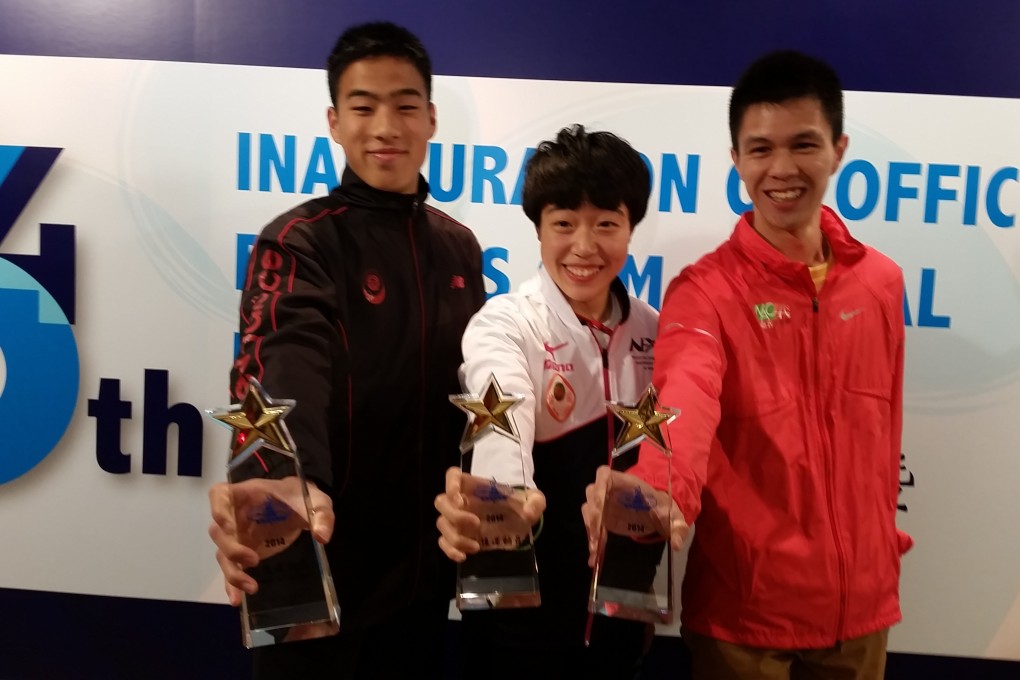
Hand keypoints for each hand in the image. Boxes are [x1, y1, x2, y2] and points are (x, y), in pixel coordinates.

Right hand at [208, 476, 333, 605]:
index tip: (228, 526)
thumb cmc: (301, 498)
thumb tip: (322, 537)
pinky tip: (238, 600)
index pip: (220, 495)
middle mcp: (236, 515)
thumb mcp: (317, 501)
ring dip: (232, 572)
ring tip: (252, 587)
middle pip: (218, 532)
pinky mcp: (243, 552)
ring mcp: (238, 535)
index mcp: (248, 494)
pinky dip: (232, 584)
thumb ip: (321, 514)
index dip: (218, 509)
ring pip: (222, 554)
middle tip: (253, 560)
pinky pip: (232, 568)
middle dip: (231, 548)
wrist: (300, 507)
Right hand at [435, 467, 545, 561]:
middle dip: (455, 515)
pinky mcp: (458, 536)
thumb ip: (535, 502)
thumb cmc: (521, 503)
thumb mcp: (534, 499)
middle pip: (441, 502)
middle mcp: (461, 500)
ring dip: (455, 537)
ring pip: (441, 524)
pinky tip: (463, 556)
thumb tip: (528, 513)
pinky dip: (449, 550)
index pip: (453, 476)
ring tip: (476, 547)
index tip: (460, 499)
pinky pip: (443, 542)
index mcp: (474, 485)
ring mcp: (457, 519)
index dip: (450, 485)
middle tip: (476, 524)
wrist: (519, 520)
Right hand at [582, 465, 687, 567]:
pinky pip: (592, 527)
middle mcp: (609, 490)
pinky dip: (593, 541)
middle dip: (593, 515)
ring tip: (596, 549)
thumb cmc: (662, 507)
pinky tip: (594, 558)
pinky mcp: (602, 518)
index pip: (604, 475)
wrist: (657, 512)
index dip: (599, 486)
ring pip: (588, 511)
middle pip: (591, 494)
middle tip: (597, 535)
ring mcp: (603, 504)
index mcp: (626, 482)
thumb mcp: (673, 515)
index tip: (600, 503)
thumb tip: (677, 544)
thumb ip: (677, 527)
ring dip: (590, 530)